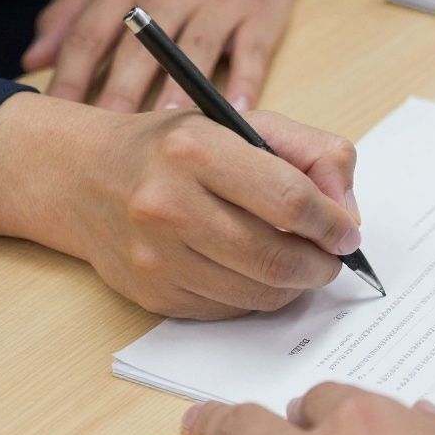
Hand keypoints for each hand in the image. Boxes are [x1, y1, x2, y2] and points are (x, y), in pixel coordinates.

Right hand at [0, 94, 361, 318]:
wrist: (87, 178)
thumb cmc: (179, 148)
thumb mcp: (246, 124)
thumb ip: (313, 154)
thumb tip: (347, 213)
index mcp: (197, 149)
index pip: (289, 200)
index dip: (332, 224)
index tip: (347, 233)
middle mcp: (168, 203)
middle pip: (276, 257)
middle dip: (320, 265)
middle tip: (331, 258)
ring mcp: (155, 256)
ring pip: (258, 293)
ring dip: (294, 286)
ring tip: (299, 265)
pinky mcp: (153, 294)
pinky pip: (230, 310)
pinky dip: (257, 297)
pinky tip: (255, 272)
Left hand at [21, 0, 307, 111]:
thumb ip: (72, 10)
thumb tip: (33, 59)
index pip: (91, 33)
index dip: (70, 75)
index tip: (54, 115)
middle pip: (140, 49)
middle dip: (120, 93)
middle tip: (106, 138)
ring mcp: (220, 2)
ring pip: (195, 53)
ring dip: (179, 92)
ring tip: (167, 128)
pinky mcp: (260, 15)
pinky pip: (250, 55)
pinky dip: (244, 85)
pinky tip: (234, 113)